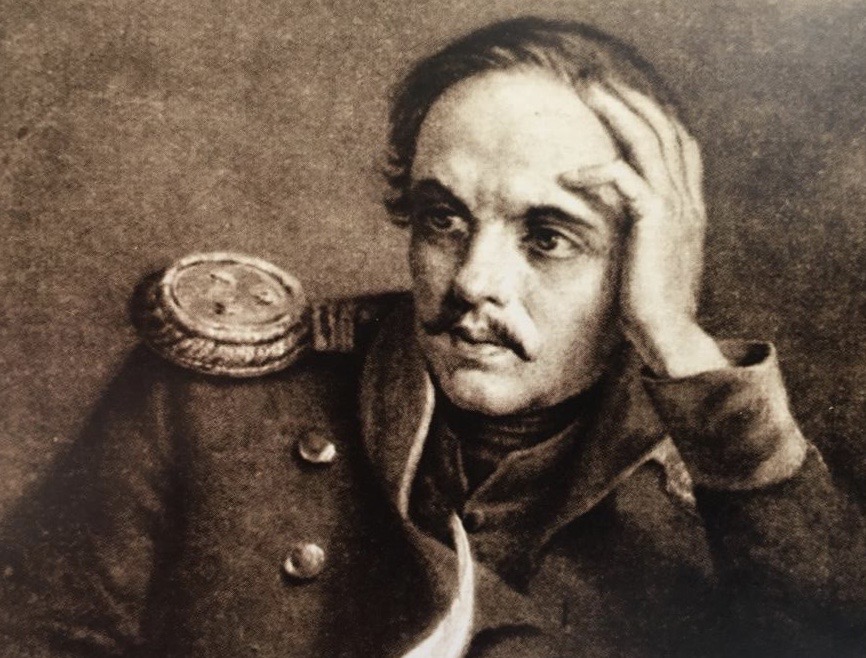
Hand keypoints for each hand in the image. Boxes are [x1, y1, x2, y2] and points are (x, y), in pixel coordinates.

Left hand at [561, 81, 727, 377]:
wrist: (670, 335)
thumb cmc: (653, 305)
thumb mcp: (651, 260)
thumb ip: (643, 234)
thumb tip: (622, 225)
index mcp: (687, 208)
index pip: (678, 146)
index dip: (652, 117)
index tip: (622, 100)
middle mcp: (687, 200)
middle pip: (664, 131)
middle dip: (632, 101)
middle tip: (599, 82)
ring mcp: (675, 209)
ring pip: (649, 142)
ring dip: (618, 112)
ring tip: (589, 92)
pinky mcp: (655, 222)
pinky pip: (625, 179)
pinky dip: (596, 171)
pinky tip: (568, 174)